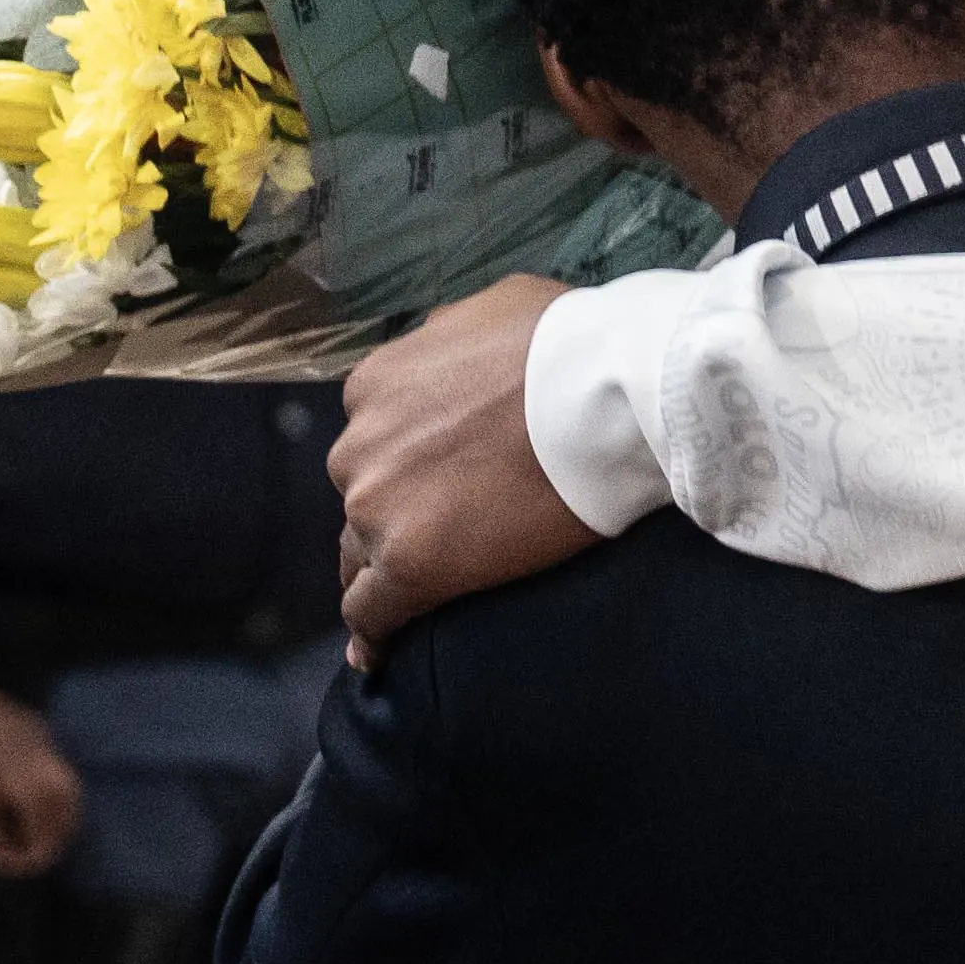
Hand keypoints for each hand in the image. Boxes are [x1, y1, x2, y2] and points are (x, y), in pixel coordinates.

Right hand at [0, 678, 80, 877]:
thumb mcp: (6, 719)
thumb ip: (23, 743)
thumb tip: (32, 774)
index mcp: (36, 734)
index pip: (66, 783)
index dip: (67, 817)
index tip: (58, 835)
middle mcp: (25, 750)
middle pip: (61, 798)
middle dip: (60, 832)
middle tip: (46, 855)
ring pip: (34, 811)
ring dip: (36, 844)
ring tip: (26, 864)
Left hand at [331, 275, 591, 666]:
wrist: (604, 392)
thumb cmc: (566, 345)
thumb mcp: (492, 309)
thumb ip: (451, 337)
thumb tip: (451, 348)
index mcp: (375, 384)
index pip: (373, 441)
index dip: (400, 466)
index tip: (428, 484)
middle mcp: (360, 443)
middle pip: (364, 495)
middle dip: (395, 511)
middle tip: (446, 531)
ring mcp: (378, 505)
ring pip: (363, 554)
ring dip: (386, 568)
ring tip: (410, 599)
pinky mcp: (409, 563)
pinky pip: (372, 611)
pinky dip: (374, 633)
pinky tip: (377, 654)